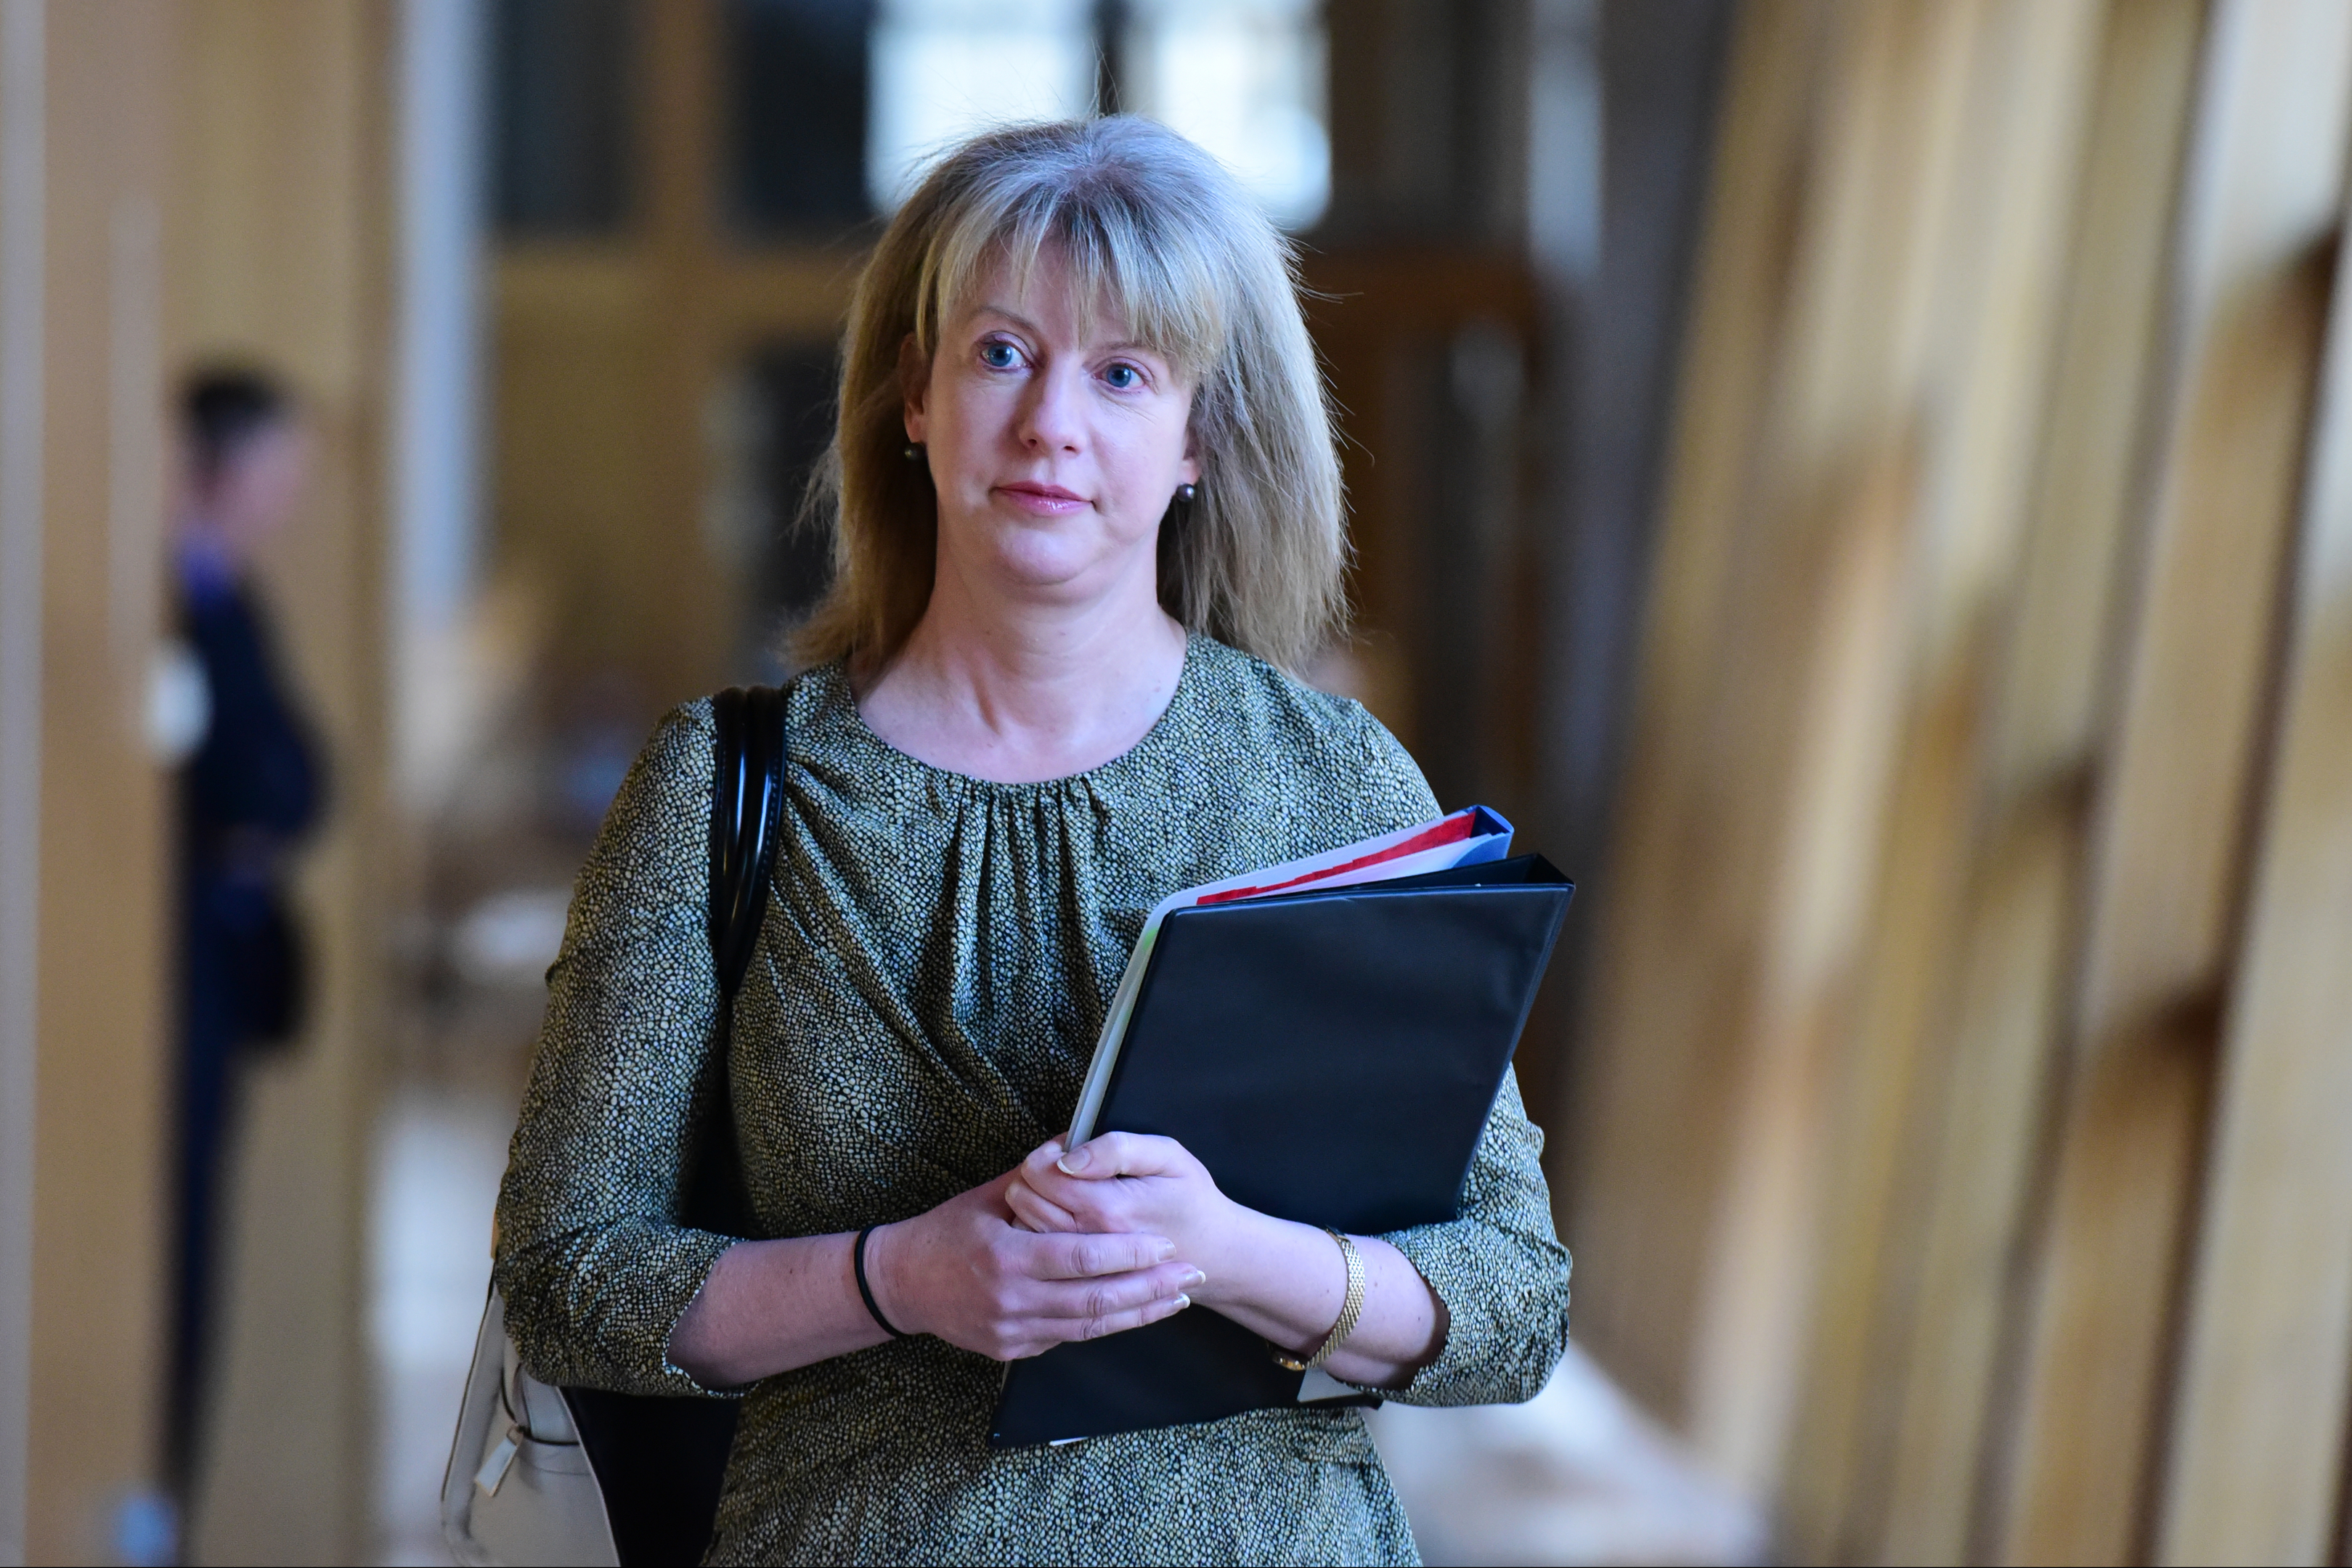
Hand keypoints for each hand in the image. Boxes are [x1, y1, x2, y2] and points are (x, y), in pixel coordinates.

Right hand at [863, 1166, 1202, 1360]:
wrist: (902, 1285)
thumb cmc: (947, 1232)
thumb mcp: (988, 1195)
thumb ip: (1035, 1174)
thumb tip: (1074, 1141)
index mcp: (1007, 1257)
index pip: (1083, 1258)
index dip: (1129, 1254)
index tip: (1166, 1245)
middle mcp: (1012, 1300)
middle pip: (1097, 1300)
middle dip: (1151, 1288)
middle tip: (1191, 1274)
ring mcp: (1013, 1331)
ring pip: (1090, 1326)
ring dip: (1139, 1313)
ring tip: (1178, 1297)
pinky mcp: (1013, 1350)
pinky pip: (1069, 1337)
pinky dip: (1106, 1325)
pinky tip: (1136, 1311)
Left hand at [1006, 1133, 1248, 1295]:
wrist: (1213, 1256)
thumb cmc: (1191, 1202)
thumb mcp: (1168, 1156)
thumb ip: (1117, 1149)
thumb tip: (1068, 1158)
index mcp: (1107, 1208)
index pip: (1040, 1173)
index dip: (1045, 1153)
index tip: (1063, 1151)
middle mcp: (1087, 1241)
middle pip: (1024, 1198)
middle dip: (1034, 1176)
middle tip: (1061, 1170)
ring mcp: (1080, 1267)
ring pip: (1024, 1226)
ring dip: (1032, 1203)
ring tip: (1063, 1194)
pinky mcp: (1079, 1279)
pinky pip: (1037, 1252)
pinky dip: (1038, 1231)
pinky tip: (1061, 1221)